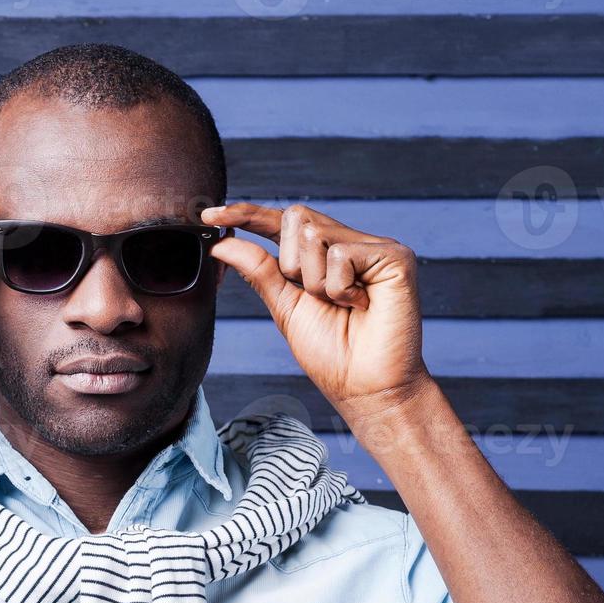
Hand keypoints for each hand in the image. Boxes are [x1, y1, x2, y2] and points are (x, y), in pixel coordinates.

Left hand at [201, 202, 429, 421]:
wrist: (365, 388)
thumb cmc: (332, 355)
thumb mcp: (285, 307)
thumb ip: (259, 271)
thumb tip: (222, 243)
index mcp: (321, 257)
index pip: (280, 223)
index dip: (246, 214)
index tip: (209, 216)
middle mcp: (349, 244)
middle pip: (296, 218)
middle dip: (292, 265)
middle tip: (318, 299)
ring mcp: (374, 248)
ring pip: (314, 235)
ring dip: (316, 282)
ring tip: (343, 306)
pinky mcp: (395, 256)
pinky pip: (342, 254)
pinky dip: (340, 288)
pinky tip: (362, 306)